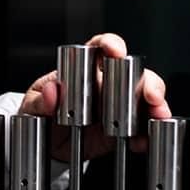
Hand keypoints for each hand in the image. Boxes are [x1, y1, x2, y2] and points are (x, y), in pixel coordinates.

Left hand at [18, 32, 171, 161]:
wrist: (45, 144)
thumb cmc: (41, 113)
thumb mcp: (31, 105)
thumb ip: (39, 99)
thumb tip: (51, 92)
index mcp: (84, 69)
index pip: (101, 48)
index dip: (111, 45)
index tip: (115, 51)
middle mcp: (107, 83)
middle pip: (135, 74)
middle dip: (147, 82)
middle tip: (150, 95)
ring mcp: (119, 105)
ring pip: (146, 99)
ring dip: (156, 107)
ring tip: (157, 117)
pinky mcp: (124, 128)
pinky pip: (142, 129)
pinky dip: (146, 136)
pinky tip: (145, 142)